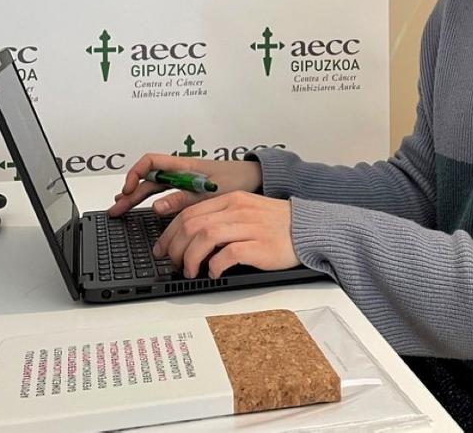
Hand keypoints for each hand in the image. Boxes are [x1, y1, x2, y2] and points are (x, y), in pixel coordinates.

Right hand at [107, 152, 261, 217]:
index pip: (151, 162)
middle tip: (116, 209)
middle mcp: (180, 171)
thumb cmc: (237, 179)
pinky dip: (152, 199)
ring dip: (137, 197)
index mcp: (184, 167)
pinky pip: (165, 192)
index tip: (127, 191)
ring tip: (121, 208)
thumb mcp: (209, 192)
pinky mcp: (189, 188)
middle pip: (148, 178)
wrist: (254, 178)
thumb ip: (182, 199)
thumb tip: (156, 206)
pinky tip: (144, 207)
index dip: (135, 174)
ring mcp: (184, 180)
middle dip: (129, 192)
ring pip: (154, 186)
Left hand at [152, 191, 298, 278]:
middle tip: (173, 262)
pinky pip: (227, 255)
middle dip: (175, 247)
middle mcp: (238, 210)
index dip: (170, 233)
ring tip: (190, 271)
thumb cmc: (277, 224)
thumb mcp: (246, 211)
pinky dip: (214, 265)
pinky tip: (213, 273)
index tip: (162, 248)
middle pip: (192, 224)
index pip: (190, 212)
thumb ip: (221, 218)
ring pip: (205, 237)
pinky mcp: (259, 246)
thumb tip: (191, 237)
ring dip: (190, 257)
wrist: (309, 229)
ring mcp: (249, 227)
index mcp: (231, 200)